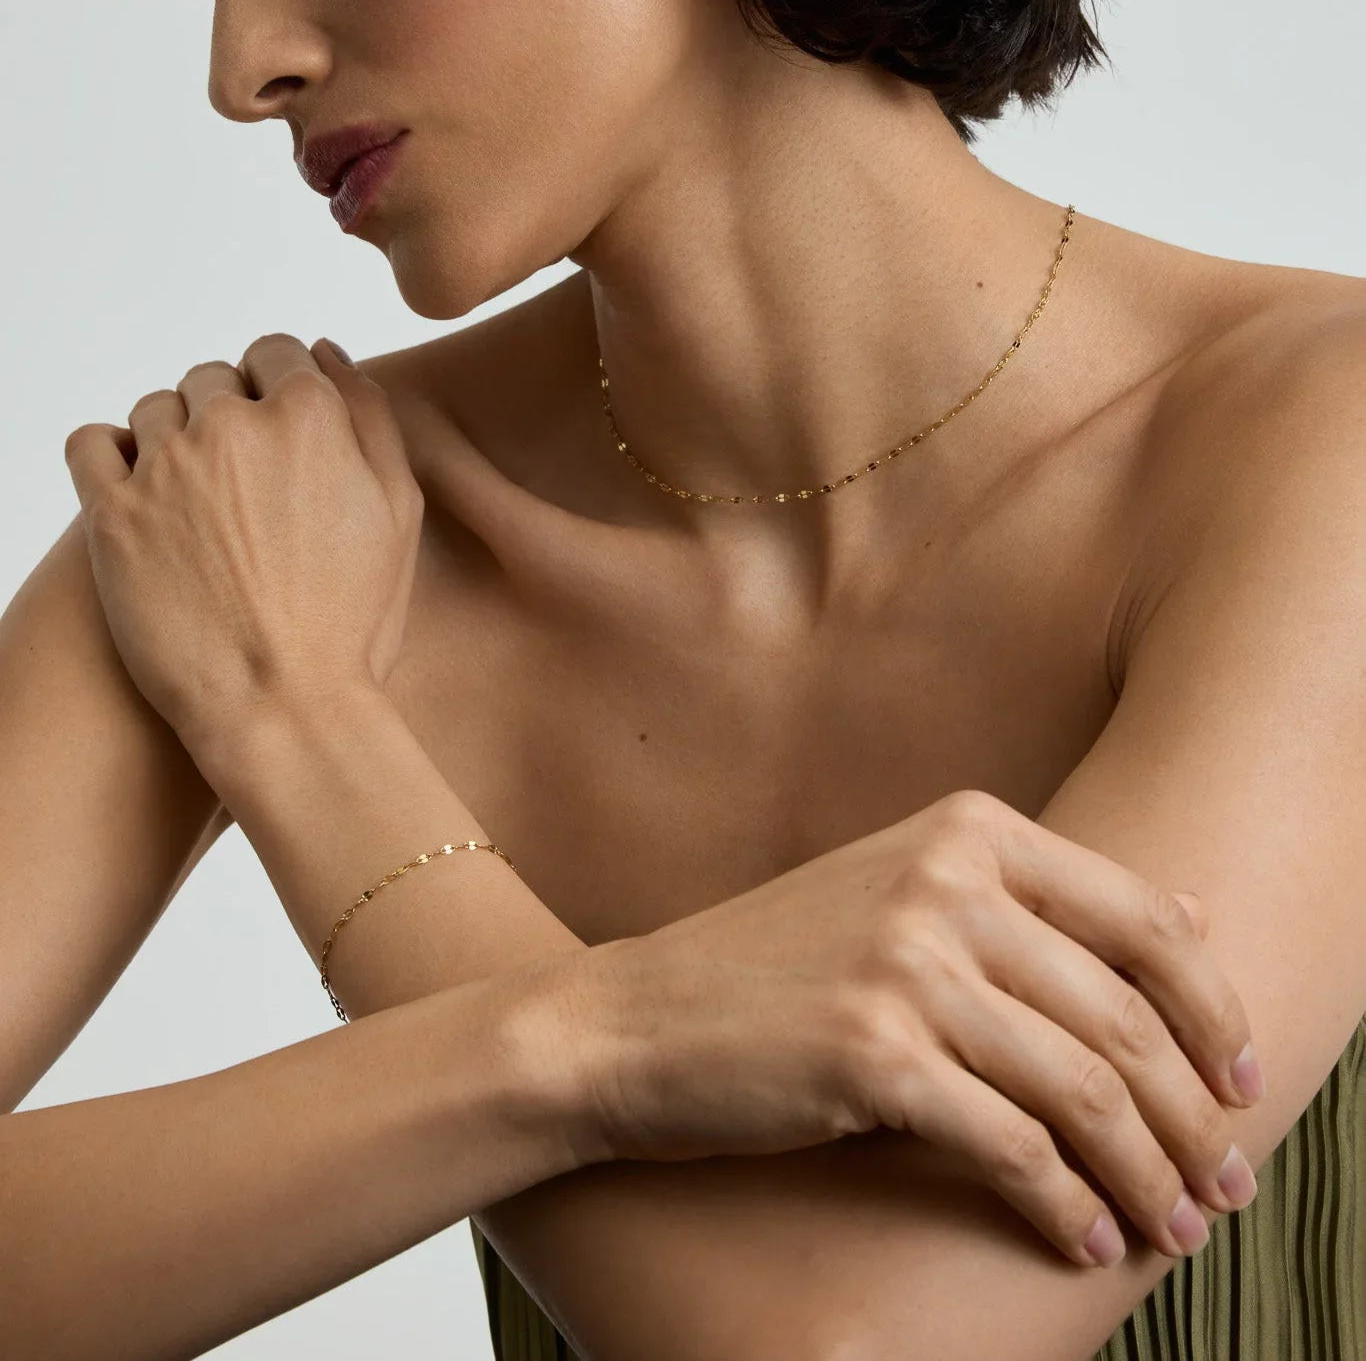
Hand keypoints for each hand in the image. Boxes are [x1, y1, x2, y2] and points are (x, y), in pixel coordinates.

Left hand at [63, 334, 422, 752]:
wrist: (285, 708)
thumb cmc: (352, 622)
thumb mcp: (398, 513)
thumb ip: (370, 418)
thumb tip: (328, 351)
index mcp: (310, 418)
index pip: (277, 353)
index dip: (282, 392)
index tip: (284, 442)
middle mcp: (231, 426)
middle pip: (214, 378)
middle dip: (231, 419)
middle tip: (249, 492)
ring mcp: (164, 467)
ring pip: (156, 409)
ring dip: (176, 440)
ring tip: (202, 510)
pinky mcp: (111, 513)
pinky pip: (91, 443)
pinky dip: (111, 455)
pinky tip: (142, 495)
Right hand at [550, 789, 1262, 1268]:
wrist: (631, 1021)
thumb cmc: (773, 968)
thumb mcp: (905, 894)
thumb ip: (1037, 899)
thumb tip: (1194, 910)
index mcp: (965, 831)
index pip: (1146, 921)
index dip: (1217, 1014)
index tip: (1246, 1082)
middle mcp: (944, 883)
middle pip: (1126, 1016)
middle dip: (1195, 1119)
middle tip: (1227, 1186)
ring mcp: (906, 963)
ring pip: (1085, 1089)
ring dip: (1149, 1176)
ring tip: (1174, 1229)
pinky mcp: (872, 1053)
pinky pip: (1014, 1145)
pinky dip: (1065, 1204)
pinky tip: (1082, 1240)